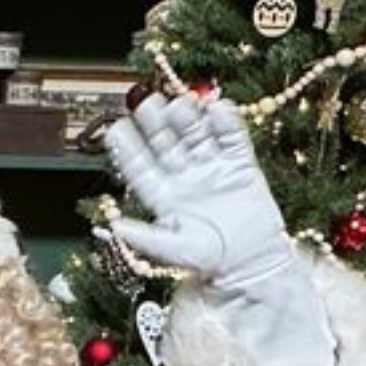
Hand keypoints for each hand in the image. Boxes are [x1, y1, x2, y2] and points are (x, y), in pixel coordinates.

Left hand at [101, 92, 289, 290]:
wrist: (252, 262)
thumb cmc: (210, 260)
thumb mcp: (174, 250)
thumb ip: (146, 238)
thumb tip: (114, 227)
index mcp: (163, 194)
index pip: (139, 166)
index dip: (128, 148)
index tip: (116, 130)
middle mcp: (183, 175)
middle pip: (165, 141)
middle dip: (156, 123)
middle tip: (147, 104)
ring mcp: (211, 165)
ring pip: (195, 132)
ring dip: (187, 117)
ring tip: (180, 104)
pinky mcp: (239, 163)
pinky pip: (232, 136)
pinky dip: (226, 121)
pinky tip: (218, 109)